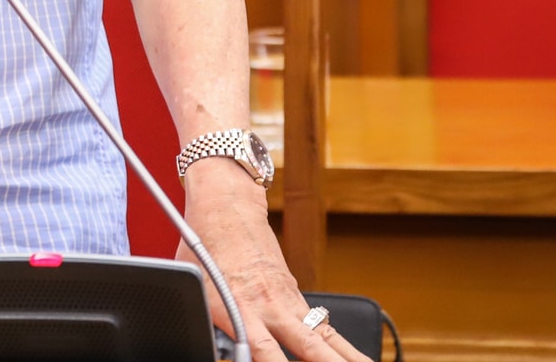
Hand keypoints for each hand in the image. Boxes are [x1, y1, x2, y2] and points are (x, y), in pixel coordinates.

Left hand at [180, 164, 371, 361]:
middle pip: (307, 346)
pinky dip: (344, 346)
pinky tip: (360, 360)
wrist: (227, 208)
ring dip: (347, 357)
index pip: (261, 351)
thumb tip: (217, 349)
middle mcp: (268, 307)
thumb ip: (210, 324)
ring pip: (325, 337)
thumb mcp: (194, 286)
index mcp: (237, 308)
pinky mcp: (295, 296)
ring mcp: (287, 301)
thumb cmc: (204, 247)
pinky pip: (324, 326)